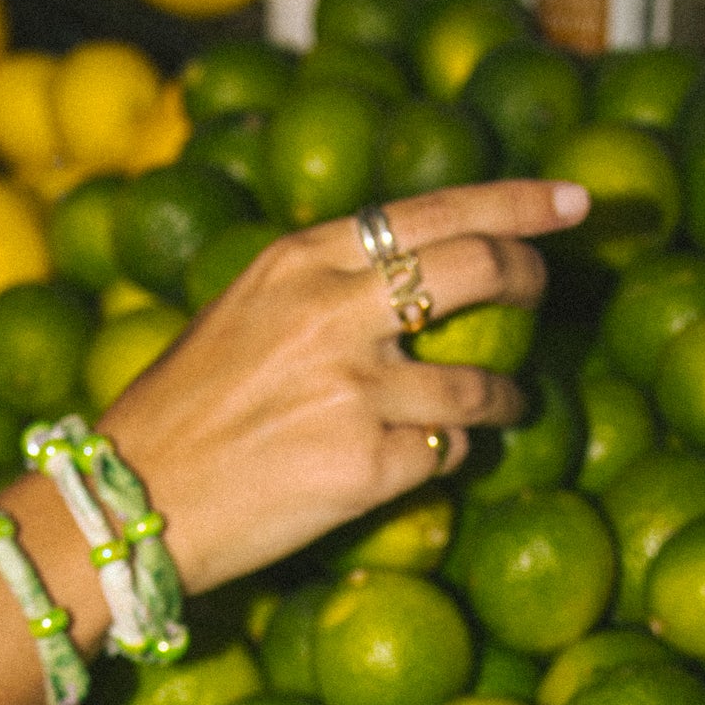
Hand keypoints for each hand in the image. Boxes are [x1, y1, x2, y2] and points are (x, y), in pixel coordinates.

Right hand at [105, 178, 589, 595]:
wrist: (131, 503)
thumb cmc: (181, 414)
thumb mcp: (241, 315)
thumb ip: (319, 290)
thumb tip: (407, 278)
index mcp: (298, 261)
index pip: (433, 211)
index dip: (517, 203)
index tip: (572, 202)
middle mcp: (331, 313)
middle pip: (477, 268)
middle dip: (529, 275)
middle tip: (543, 290)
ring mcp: (353, 391)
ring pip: (478, 382)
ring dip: (502, 396)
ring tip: (498, 405)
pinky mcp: (367, 466)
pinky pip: (447, 454)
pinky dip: (449, 457)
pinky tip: (424, 461)